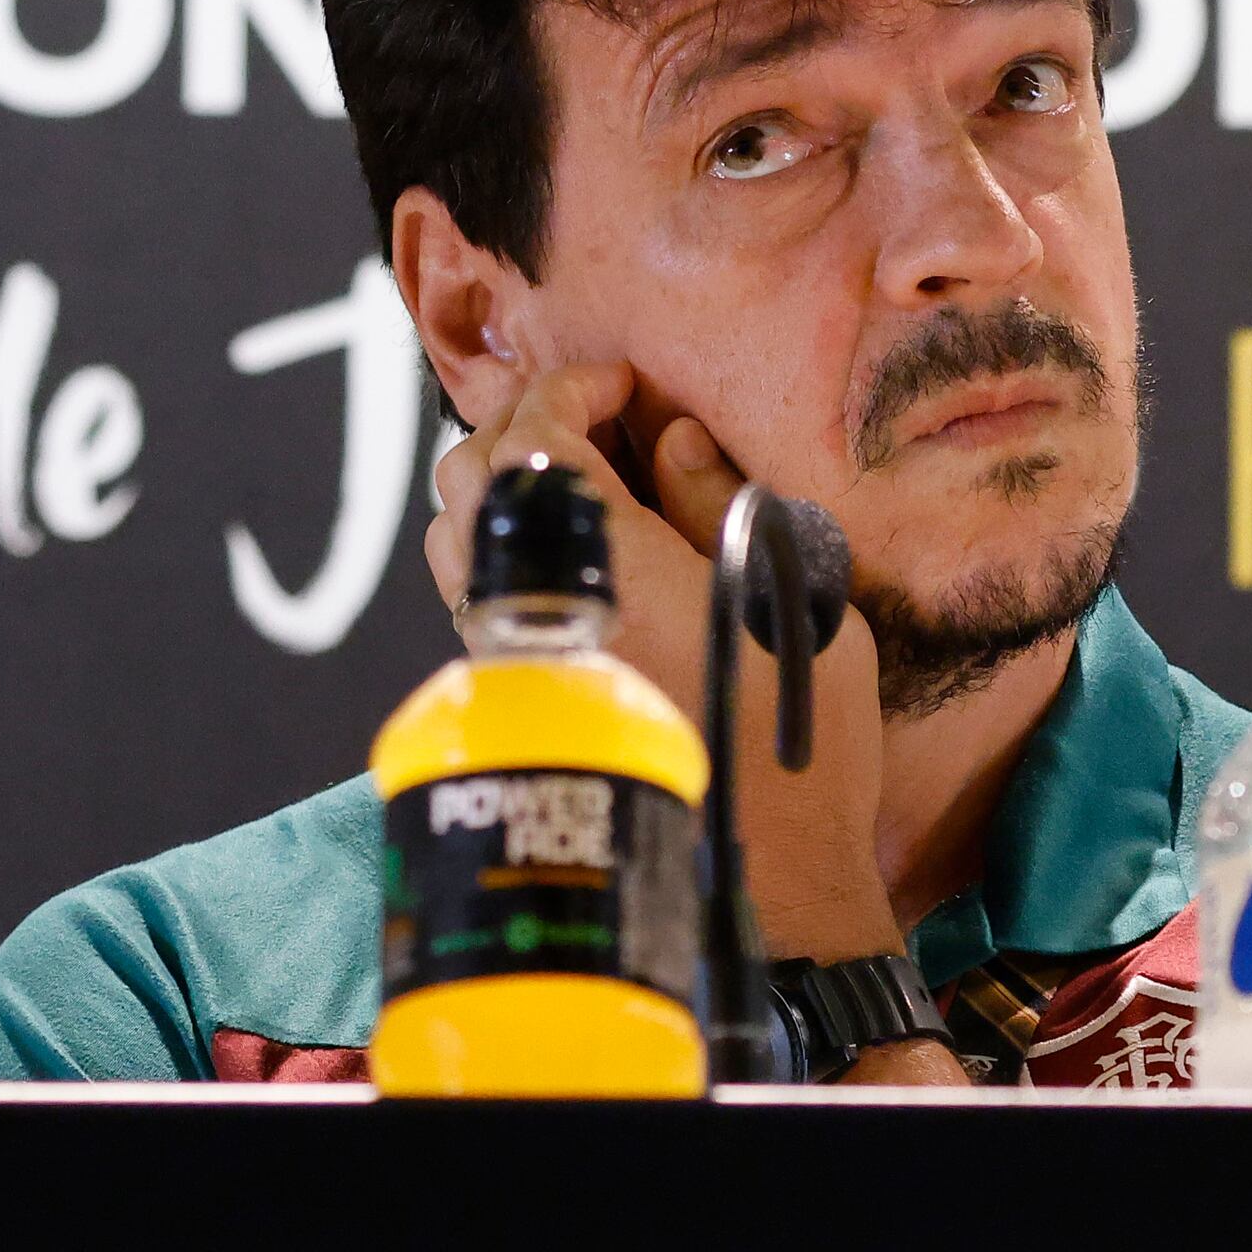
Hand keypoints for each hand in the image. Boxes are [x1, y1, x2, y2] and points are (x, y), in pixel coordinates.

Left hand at [428, 367, 953, 1064]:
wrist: (765, 870)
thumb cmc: (798, 731)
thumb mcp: (791, 591)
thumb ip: (719, 504)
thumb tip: (672, 441)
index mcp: (608, 562)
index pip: (539, 434)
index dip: (573, 385)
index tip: (624, 381)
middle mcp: (539, 604)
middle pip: (472, 471)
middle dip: (527, 421)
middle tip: (597, 416)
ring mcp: (517, 652)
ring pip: (453, 533)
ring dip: (502, 485)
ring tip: (577, 478)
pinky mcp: (521, 695)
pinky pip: (471, 590)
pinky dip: (500, 543)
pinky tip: (571, 552)